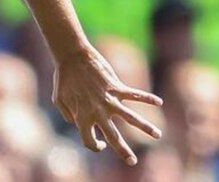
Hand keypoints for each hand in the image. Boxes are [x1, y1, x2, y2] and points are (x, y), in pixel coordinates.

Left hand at [52, 46, 162, 165]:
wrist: (72, 56)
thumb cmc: (63, 78)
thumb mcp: (59, 100)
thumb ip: (68, 115)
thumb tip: (77, 123)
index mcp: (82, 117)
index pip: (90, 141)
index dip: (95, 146)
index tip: (102, 144)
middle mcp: (97, 112)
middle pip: (113, 137)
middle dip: (123, 151)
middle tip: (132, 162)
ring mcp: (109, 100)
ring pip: (131, 119)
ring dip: (146, 128)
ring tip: (158, 135)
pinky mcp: (116, 87)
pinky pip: (135, 94)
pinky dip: (147, 98)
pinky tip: (159, 102)